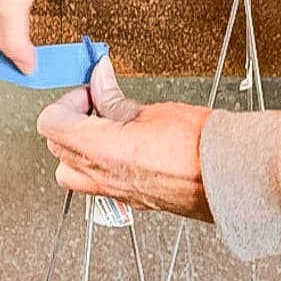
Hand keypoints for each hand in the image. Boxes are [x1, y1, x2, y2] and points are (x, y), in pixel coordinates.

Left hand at [37, 56, 213, 221]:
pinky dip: (99, 163)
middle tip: (98, 105)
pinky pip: (96, 183)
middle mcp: (102, 176)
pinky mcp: (130, 200)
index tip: (89, 93)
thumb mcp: (153, 111)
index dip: (66, 102)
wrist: (229, 177)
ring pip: (71, 172)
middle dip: (71, 122)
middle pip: (57, 148)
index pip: (51, 124)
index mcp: (101, 150)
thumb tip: (100, 80)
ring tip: (107, 129)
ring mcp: (114, 192)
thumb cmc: (201, 148)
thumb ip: (116, 98)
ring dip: (79, 147)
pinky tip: (124, 146)